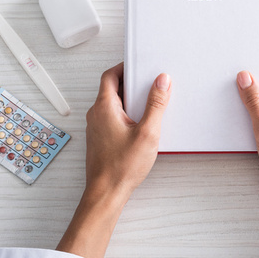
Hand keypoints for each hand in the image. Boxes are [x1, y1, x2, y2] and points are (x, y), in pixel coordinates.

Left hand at [85, 63, 170, 197]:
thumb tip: (162, 81)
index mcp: (104, 107)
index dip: (124, 67)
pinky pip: (113, 117)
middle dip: (131, 83)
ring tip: (149, 103)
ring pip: (113, 104)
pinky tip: (142, 123)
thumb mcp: (147, 132)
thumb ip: (156, 104)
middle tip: (149, 82)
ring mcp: (97, 127)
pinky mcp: (101, 137)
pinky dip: (127, 113)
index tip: (139, 65)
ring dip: (130, 100)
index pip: (110, 76)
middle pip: (112, 88)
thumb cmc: (122, 167)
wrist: (106, 192)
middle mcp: (97, 114)